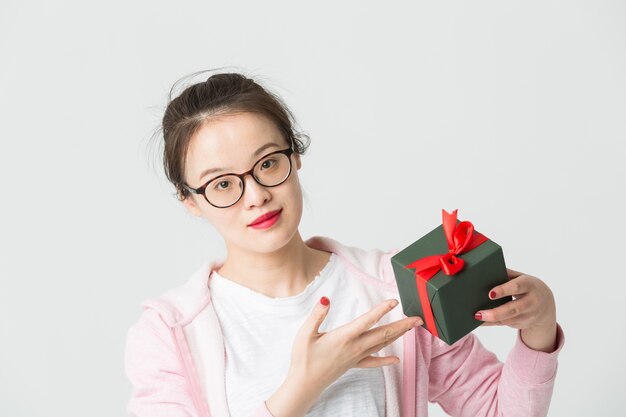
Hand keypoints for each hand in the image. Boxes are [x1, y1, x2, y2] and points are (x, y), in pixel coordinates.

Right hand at [285, 297, 420, 396]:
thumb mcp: (306, 333)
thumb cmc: (304, 358)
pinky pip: (373, 361)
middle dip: (402, 325)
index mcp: (344, 336)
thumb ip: (317, 314)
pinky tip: (396, 360)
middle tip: (418, 318)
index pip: (367, 320)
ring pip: (382, 345)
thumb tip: (326, 299)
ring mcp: (356, 356)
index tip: (394, 302)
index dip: (381, 310)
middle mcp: (354, 346)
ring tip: (411, 328)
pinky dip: (386, 360)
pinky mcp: (354, 364)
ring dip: (398, 336)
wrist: (304, 383)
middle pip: (383, 334)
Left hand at [475, 268, 557, 351]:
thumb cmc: (527, 286)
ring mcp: (529, 315)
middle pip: (513, 309)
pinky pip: (506, 324)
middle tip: (479, 313)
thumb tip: (485, 269)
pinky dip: (492, 323)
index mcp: (529, 285)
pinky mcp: (523, 323)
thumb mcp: (520, 277)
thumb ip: (506, 273)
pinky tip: (480, 322)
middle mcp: (532, 301)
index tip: (490, 294)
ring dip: (491, 320)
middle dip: (495, 312)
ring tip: (476, 317)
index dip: (504, 290)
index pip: (517, 287)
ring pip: (509, 319)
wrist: (546, 304)